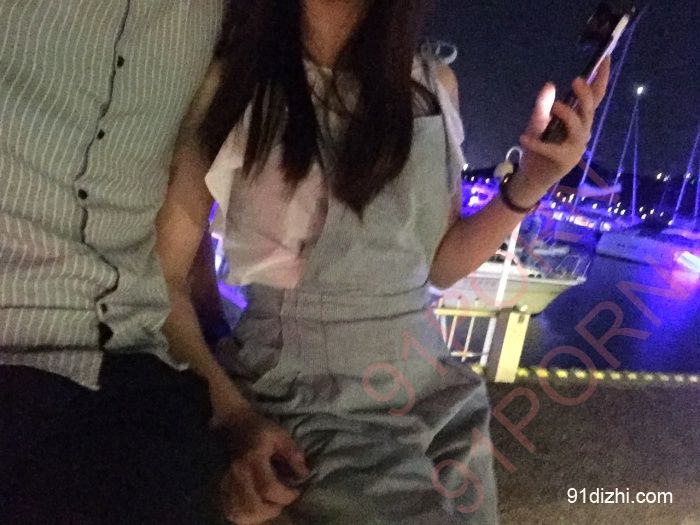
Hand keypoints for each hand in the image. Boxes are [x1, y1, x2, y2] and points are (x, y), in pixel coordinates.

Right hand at [220, 410, 308, 523]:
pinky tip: (255, 509)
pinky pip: (230, 509)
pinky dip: (243, 516)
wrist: (236, 424)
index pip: (268, 487)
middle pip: (252, 505)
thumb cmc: (261, 430)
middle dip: (271, 510)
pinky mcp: (223, 485)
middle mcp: (239, 473)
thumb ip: (293, 454)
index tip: (296, 492)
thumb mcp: (281, 435)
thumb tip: (303, 474)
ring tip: (269, 506)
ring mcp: (228, 481)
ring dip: (257, 516)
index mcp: (254, 459)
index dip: (285, 495)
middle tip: (282, 502)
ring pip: (239, 512)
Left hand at [512, 57, 611, 205]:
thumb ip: (544, 106)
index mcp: (580, 122)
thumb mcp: (539, 123)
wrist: (531, 178)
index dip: (601, 79)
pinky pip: (551, 149)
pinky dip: (536, 143)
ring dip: (568, 115)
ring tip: (555, 106)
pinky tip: (523, 137)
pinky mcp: (562, 161)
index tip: (605, 58)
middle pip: (590, 111)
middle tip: (576, 80)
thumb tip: (550, 85)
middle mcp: (582, 134)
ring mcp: (574, 148)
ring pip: (579, 128)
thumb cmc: (538, 149)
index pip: (595, 98)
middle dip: (585, 95)